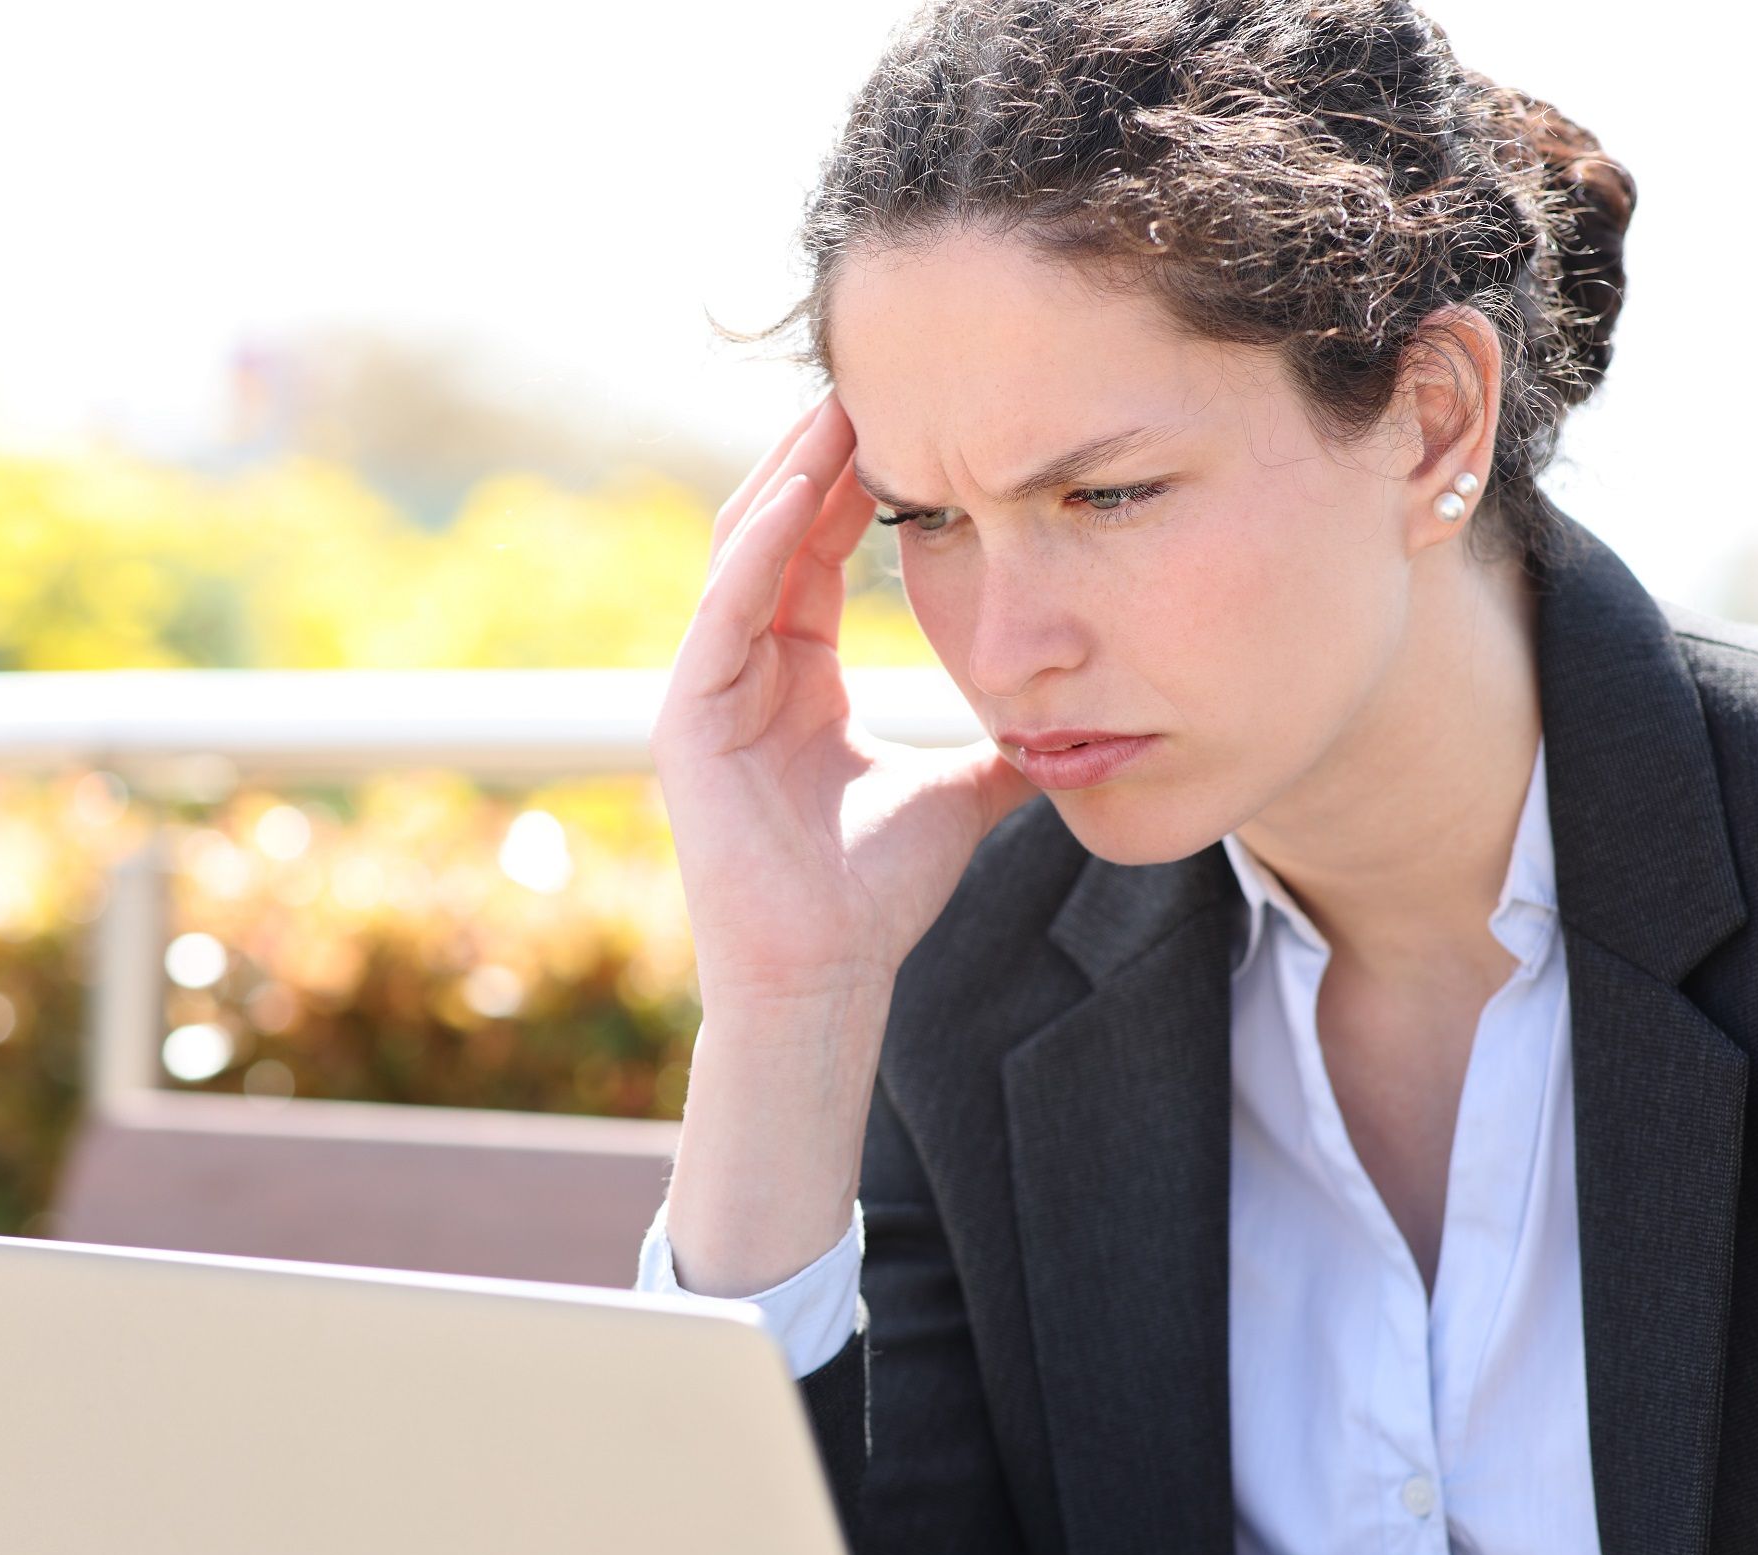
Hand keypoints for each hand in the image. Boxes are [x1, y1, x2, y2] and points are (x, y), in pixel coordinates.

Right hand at [651, 392, 1034, 1016]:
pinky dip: (762, 545)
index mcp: (795, 676)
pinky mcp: (686, 717)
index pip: (822, 551)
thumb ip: (999, 748)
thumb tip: (1071, 724)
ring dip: (789, 475)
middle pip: (777, 529)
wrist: (827, 976)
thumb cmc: (875, 896)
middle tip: (874, 375)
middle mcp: (743, 668)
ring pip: (744, 550)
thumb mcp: (957, 792)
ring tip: (839, 407)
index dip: (863, 484)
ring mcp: (708, 688)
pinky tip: (803, 487)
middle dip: (821, 454)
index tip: (919, 419)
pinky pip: (724, 607)